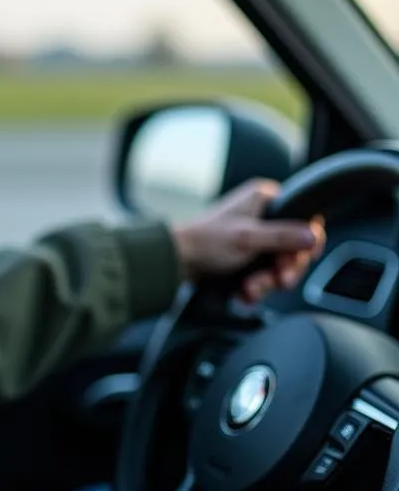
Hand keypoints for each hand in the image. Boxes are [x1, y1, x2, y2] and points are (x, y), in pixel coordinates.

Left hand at [172, 179, 326, 301]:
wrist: (175, 262)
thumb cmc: (205, 242)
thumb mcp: (247, 238)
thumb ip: (282, 236)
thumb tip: (313, 235)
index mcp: (264, 198)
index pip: (304, 216)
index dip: (307, 241)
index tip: (299, 259)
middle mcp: (262, 214)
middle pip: (294, 246)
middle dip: (284, 268)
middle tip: (278, 280)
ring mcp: (255, 236)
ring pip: (279, 264)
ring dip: (267, 281)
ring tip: (251, 288)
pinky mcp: (247, 256)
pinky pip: (264, 273)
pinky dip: (256, 286)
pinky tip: (244, 292)